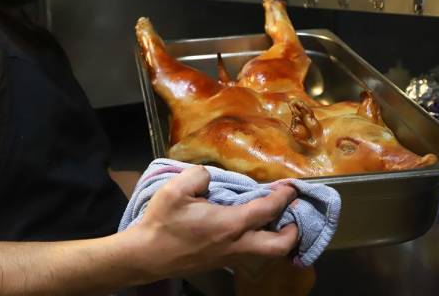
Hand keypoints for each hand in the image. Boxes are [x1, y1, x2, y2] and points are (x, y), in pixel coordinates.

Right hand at [129, 166, 297, 277]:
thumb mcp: (175, 189)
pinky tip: (246, 228)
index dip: (284, 196)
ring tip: (273, 220)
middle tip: (292, 215)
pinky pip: (248, 254)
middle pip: (278, 246)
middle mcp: (236, 245)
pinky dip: (257, 241)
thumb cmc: (161, 223)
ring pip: (264, 253)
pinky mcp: (219, 262)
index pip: (267, 210)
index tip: (292, 187)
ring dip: (275, 238)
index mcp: (229, 225)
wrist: (145, 256)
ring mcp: (228, 257)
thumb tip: (209, 176)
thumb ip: (198, 175)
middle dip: (292, 231)